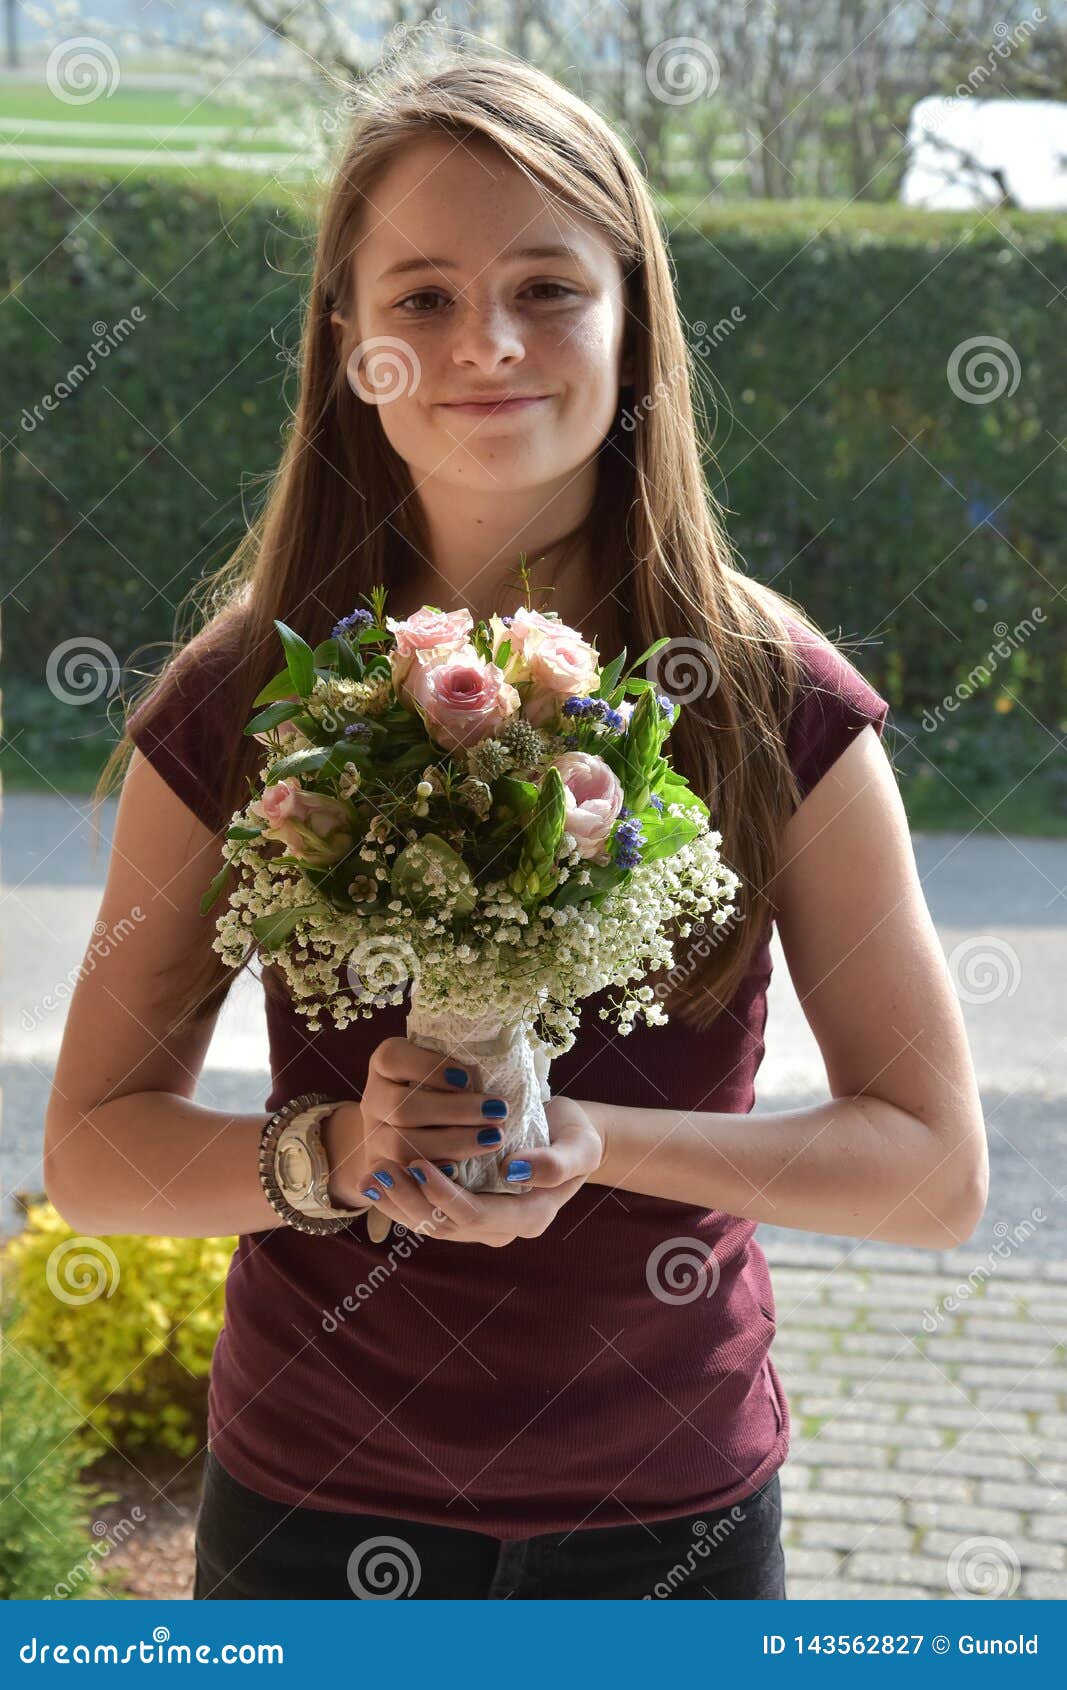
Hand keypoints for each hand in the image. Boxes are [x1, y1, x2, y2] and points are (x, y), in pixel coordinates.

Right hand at [321, 1036, 518, 1213]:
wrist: (404, 1130)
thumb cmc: (443, 1089)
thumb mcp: (444, 1068)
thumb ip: (464, 1063)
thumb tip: (508, 1058)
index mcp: (385, 1064)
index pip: (393, 1058)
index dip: (429, 1068)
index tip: (468, 1078)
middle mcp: (373, 1098)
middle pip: (402, 1106)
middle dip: (454, 1110)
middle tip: (497, 1111)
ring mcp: (372, 1135)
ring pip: (401, 1144)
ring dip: (451, 1143)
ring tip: (492, 1139)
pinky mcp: (379, 1169)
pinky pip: (401, 1176)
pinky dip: (433, 1173)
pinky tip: (463, 1169)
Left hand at [350, 1094, 606, 1247]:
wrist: (571, 1138)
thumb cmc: (577, 1136)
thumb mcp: (580, 1145)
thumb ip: (556, 1162)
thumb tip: (515, 1169)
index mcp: (529, 1217)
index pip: (474, 1215)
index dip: (442, 1194)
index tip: (418, 1163)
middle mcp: (502, 1228)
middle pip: (445, 1225)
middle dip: (409, 1200)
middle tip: (379, 1169)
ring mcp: (482, 1223)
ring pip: (431, 1224)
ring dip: (398, 1202)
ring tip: (370, 1175)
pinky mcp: (467, 1208)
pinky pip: (428, 1213)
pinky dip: (401, 1199)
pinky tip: (378, 1180)